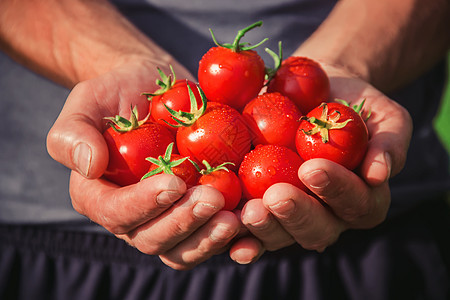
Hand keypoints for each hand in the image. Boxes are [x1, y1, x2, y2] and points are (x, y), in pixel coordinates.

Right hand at [47, 60, 240, 269]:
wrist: (157, 89)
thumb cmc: (118, 94)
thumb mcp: (87, 102)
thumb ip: (72, 134)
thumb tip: (90, 167)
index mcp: (101, 197)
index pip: (117, 214)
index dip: (143, 205)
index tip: (172, 182)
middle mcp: (135, 216)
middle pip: (154, 240)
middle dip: (183, 223)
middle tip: (212, 198)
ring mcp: (169, 217)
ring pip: (184, 249)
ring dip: (209, 237)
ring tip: (235, 215)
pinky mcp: (198, 212)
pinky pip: (213, 237)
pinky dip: (233, 239)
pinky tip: (250, 219)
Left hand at [230, 63, 412, 262]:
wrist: (313, 96)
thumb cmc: (350, 106)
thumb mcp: (382, 116)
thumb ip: (389, 142)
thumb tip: (379, 174)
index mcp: (361, 199)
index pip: (356, 203)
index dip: (336, 190)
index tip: (312, 167)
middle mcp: (328, 216)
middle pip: (317, 230)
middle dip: (296, 215)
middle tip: (276, 195)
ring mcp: (292, 217)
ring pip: (282, 236)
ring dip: (265, 228)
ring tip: (248, 212)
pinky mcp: (262, 210)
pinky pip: (251, 231)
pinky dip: (239, 236)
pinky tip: (226, 231)